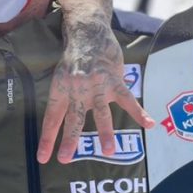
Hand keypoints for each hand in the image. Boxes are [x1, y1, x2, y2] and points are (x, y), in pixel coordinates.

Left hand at [38, 46, 154, 164]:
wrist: (89, 34)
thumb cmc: (74, 59)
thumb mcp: (61, 78)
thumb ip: (66, 99)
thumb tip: (65, 121)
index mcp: (61, 90)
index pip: (52, 119)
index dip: (47, 139)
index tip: (43, 158)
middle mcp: (77, 90)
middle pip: (73, 119)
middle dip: (69, 140)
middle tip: (66, 158)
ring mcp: (97, 86)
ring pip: (101, 113)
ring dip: (105, 132)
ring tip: (108, 150)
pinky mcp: (114, 81)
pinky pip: (127, 99)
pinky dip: (139, 112)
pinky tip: (149, 124)